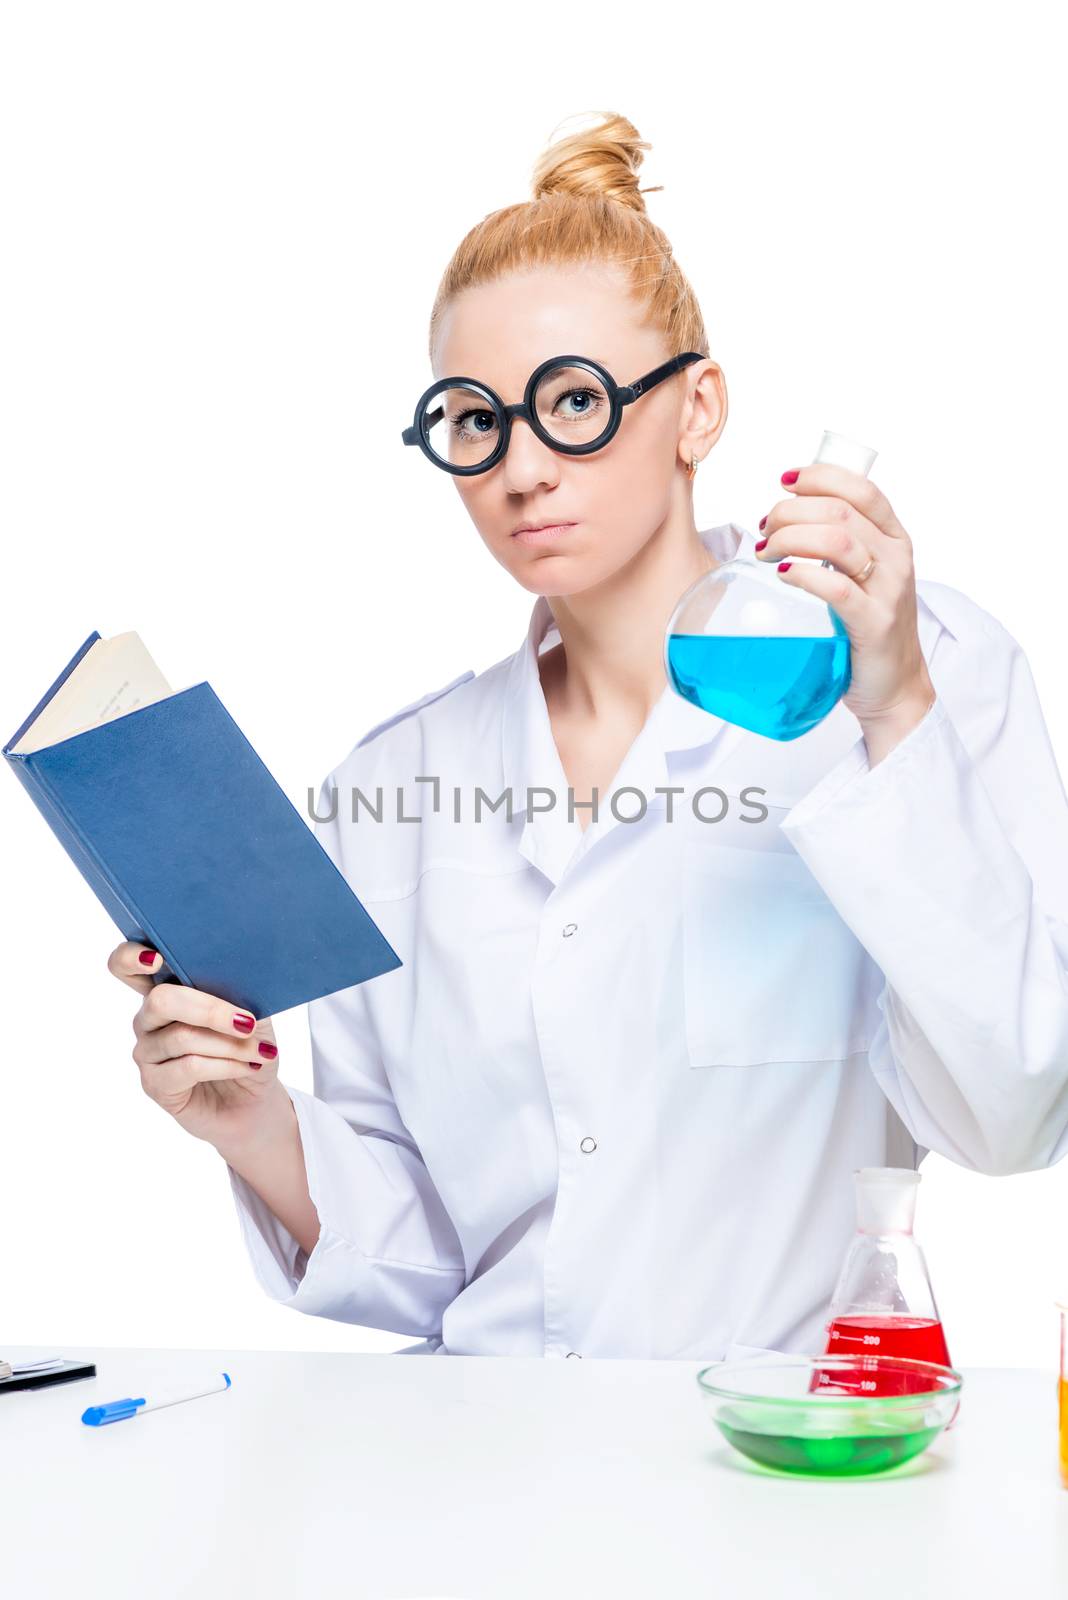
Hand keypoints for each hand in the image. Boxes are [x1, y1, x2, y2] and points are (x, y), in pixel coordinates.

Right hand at [108, 940, 286, 1151]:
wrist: (255, 1098)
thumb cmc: (248, 1047)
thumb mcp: (252, 1012)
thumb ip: (236, 989)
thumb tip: (238, 974)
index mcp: (167, 989)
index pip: (126, 965)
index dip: (132, 957)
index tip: (157, 958)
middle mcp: (148, 1019)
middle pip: (161, 1000)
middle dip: (210, 1010)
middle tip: (247, 1022)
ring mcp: (147, 1052)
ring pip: (182, 1037)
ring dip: (229, 1045)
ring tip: (258, 1052)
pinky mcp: (155, 1084)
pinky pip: (188, 1068)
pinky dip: (225, 1065)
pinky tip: (246, 1067)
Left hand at [754, 464, 935, 737]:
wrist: (895, 686)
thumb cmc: (868, 628)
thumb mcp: (862, 577)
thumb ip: (839, 547)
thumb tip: (787, 520)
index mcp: (895, 539)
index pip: (862, 489)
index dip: (820, 476)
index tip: (784, 482)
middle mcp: (897, 558)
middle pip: (839, 511)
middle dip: (791, 511)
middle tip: (764, 529)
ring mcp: (888, 591)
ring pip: (838, 541)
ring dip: (791, 537)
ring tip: (766, 551)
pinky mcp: (874, 624)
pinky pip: (837, 588)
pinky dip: (805, 575)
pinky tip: (784, 575)